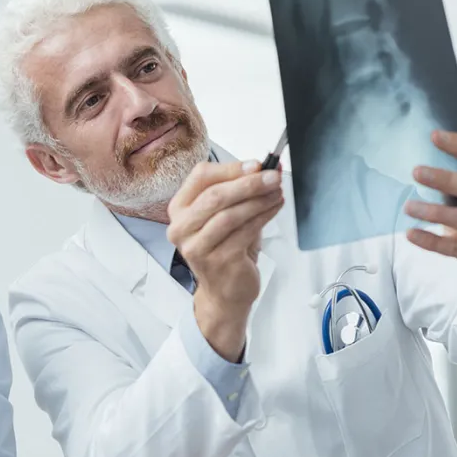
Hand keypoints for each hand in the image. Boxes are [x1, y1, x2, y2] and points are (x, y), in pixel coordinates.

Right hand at [166, 159, 283, 359]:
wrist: (225, 293)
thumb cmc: (225, 249)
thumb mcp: (224, 215)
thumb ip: (237, 192)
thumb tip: (264, 168)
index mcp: (179, 209)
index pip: (201, 177)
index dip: (231, 168)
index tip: (257, 164)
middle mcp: (181, 228)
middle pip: (214, 196)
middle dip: (248, 183)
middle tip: (273, 176)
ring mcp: (196, 247)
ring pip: (230, 214)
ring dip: (258, 200)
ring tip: (277, 192)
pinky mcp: (216, 261)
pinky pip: (243, 232)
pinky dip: (263, 216)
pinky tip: (274, 208)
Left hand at [405, 130, 456, 256]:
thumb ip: (450, 179)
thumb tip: (435, 139)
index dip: (456, 145)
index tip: (434, 135)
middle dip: (444, 180)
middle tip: (416, 171)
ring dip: (432, 212)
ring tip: (408, 207)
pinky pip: (449, 247)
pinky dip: (429, 241)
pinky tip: (410, 232)